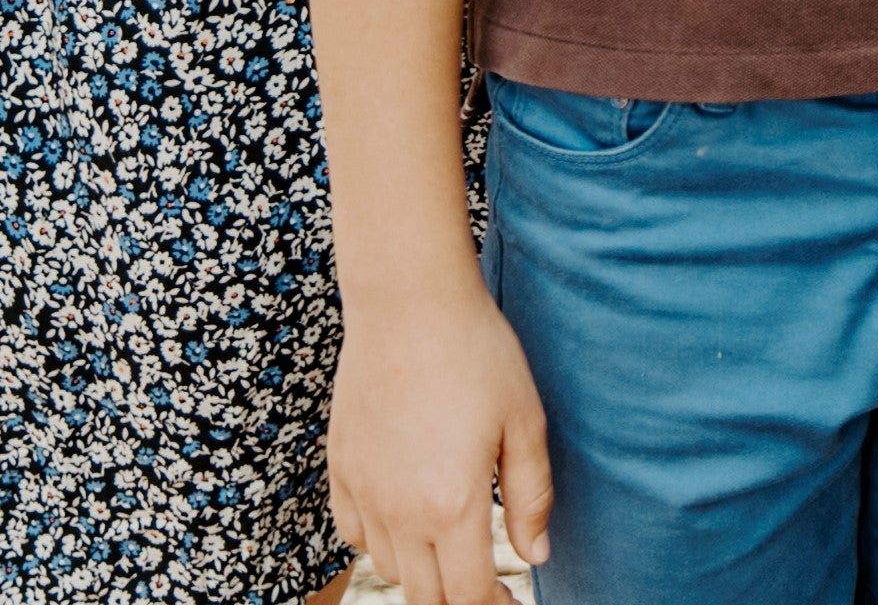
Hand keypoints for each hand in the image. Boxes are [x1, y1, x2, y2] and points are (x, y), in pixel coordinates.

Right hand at [327, 272, 551, 604]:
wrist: (408, 303)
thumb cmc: (478, 354)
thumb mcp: (524, 423)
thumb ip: (532, 497)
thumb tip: (537, 555)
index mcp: (452, 506)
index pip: (469, 596)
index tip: (513, 603)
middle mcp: (400, 511)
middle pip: (426, 596)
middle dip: (460, 600)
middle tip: (488, 587)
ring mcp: (364, 491)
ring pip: (390, 568)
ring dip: (423, 572)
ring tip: (453, 547)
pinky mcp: (340, 468)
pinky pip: (354, 534)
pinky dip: (382, 542)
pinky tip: (408, 521)